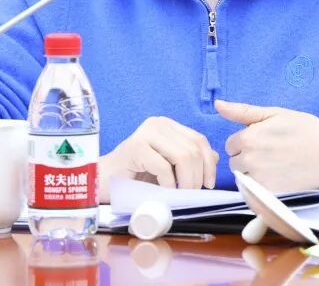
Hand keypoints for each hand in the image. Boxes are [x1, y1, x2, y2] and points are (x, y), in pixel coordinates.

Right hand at [99, 116, 218, 201]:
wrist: (103, 181)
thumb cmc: (136, 176)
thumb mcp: (168, 167)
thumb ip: (189, 159)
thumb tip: (215, 158)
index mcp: (168, 126)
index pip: (199, 140)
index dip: (208, 163)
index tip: (208, 184)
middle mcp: (158, 124)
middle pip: (194, 148)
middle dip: (197, 176)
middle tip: (190, 194)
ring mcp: (146, 133)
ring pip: (183, 156)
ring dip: (186, 181)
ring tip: (179, 195)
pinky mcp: (135, 147)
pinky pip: (163, 166)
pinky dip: (168, 184)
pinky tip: (163, 192)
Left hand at [216, 99, 318, 192]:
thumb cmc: (305, 130)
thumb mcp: (274, 113)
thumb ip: (242, 111)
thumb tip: (218, 104)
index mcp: (248, 137)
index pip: (230, 144)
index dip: (246, 141)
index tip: (264, 140)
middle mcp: (250, 160)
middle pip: (234, 163)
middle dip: (247, 158)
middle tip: (271, 153)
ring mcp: (259, 180)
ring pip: (243, 179)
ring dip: (253, 174)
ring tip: (276, 165)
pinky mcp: (269, 195)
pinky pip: (253, 194)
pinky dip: (261, 188)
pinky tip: (278, 178)